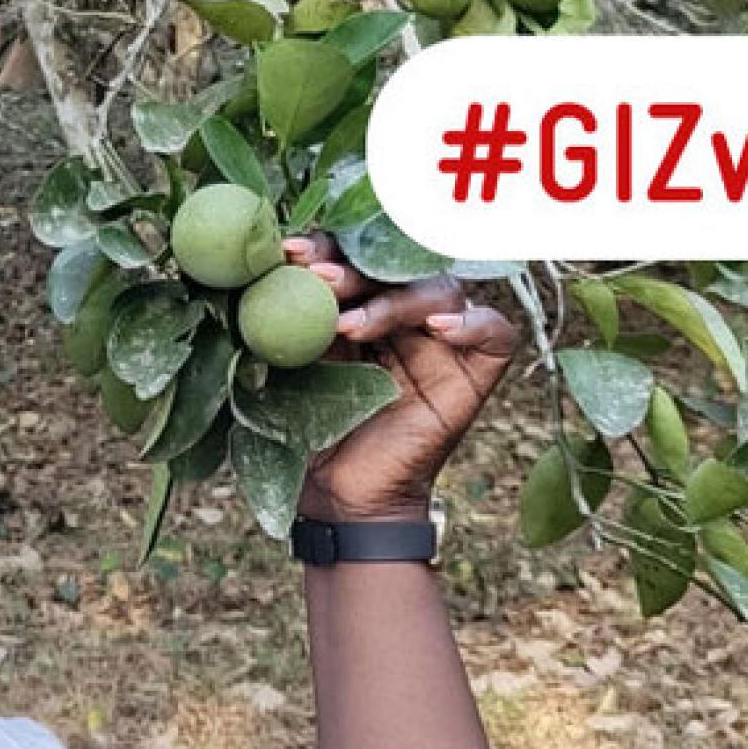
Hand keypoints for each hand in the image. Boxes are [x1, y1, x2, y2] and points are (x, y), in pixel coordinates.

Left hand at [283, 233, 520, 522]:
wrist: (338, 499)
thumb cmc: (311, 435)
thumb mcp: (288, 371)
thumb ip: (284, 322)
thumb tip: (253, 272)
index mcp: (360, 308)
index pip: (354, 260)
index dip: (327, 249)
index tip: (289, 252)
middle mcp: (404, 319)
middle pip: (396, 269)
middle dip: (354, 268)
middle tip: (316, 277)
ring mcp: (442, 345)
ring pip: (439, 292)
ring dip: (394, 300)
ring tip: (349, 326)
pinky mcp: (473, 376)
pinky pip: (495, 334)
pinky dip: (472, 323)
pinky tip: (437, 328)